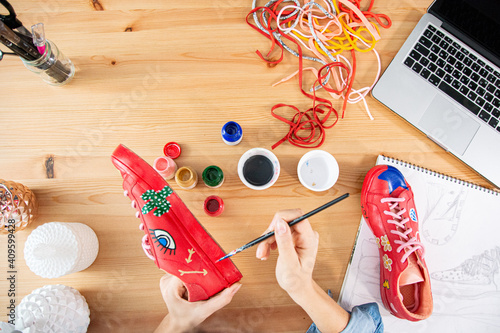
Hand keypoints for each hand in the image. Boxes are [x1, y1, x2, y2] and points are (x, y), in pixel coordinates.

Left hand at [154, 274, 241, 332]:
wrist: (178, 322)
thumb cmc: (187, 318)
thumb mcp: (205, 311)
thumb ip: (221, 300)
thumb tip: (236, 286)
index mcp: (170, 288)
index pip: (186, 270)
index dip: (199, 268)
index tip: (210, 270)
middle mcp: (166, 281)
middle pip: (186, 267)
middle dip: (199, 270)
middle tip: (209, 275)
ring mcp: (167, 279)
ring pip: (186, 267)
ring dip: (196, 272)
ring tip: (201, 281)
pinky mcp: (170, 278)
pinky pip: (184, 270)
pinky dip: (192, 273)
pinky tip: (196, 281)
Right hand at [256, 210, 349, 331]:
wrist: (298, 287)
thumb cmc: (296, 279)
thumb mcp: (288, 263)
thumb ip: (285, 242)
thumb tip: (280, 222)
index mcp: (309, 239)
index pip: (298, 216)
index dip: (282, 218)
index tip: (269, 231)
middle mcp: (306, 234)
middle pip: (286, 220)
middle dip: (271, 232)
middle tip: (262, 247)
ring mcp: (299, 235)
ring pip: (279, 226)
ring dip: (267, 239)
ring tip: (262, 254)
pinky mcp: (293, 237)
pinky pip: (278, 232)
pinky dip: (269, 241)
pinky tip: (266, 252)